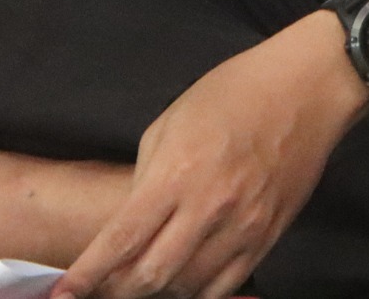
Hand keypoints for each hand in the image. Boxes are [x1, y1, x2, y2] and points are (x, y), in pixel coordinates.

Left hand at [53, 16, 368, 298]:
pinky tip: (179, 289)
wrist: (305, 90)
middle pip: (149, 277)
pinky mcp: (267, 238)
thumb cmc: (233, 94)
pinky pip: (225, 286)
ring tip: (136, 286)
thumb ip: (147, 178)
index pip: (121, 240)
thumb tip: (133, 222)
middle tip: (99, 290)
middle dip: (116, 290)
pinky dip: (196, 294)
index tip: (63, 293)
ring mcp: (241, 229)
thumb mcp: (170, 123)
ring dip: (155, 293)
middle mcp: (208, 209)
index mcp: (176, 174)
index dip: (88, 275)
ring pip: (186, 288)